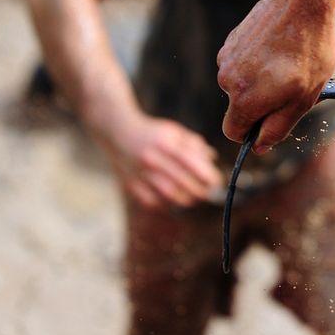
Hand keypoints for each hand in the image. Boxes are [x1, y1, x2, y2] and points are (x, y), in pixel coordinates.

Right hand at [103, 113, 221, 208]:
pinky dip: (165, 203)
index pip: (190, 162)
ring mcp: (139, 173)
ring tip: (193, 196)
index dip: (206, 175)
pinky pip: (152, 201)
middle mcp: (151, 159)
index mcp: (164, 143)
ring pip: (167, 195)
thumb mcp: (174, 131)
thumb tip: (212, 158)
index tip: (216, 181)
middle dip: (199, 190)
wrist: (118, 132)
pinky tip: (173, 198)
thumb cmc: (153, 133)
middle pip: (180, 182)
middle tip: (208, 192)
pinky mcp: (130, 185)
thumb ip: (194, 144)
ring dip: (185, 199)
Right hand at [217, 0, 334, 154]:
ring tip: (288, 62)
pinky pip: (242, 63)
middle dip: (262, 103)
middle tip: (292, 86)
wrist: (300, 2)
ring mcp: (227, 58)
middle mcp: (227, 80)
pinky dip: (257, 62)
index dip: (254, 132)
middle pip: (239, 107)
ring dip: (261, 81)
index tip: (274, 119)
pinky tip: (279, 47)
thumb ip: (278, 127)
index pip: (234, 132)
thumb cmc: (308, 52)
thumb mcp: (304, 99)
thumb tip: (259, 147)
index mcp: (243, 100)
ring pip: (241, 83)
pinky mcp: (231, 40)